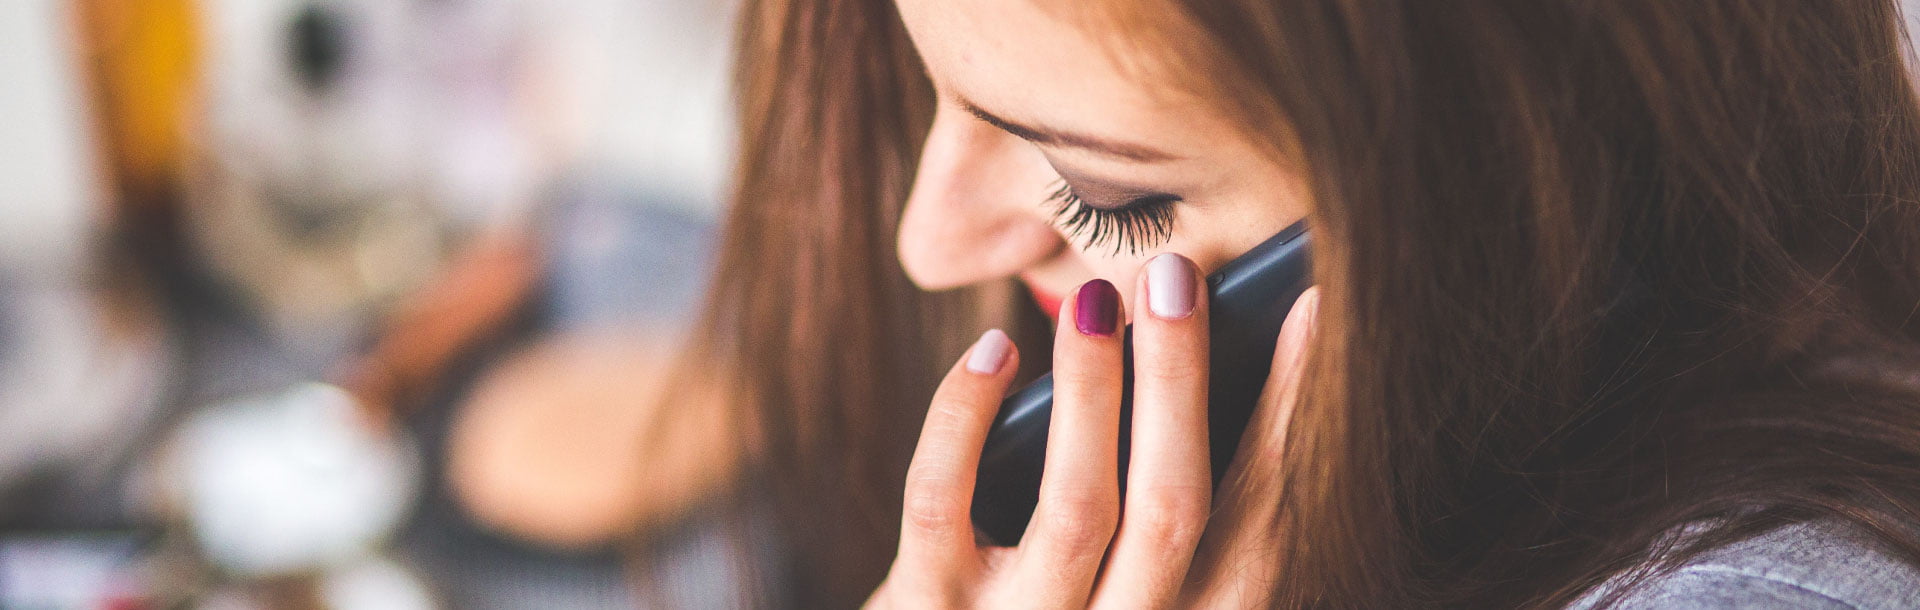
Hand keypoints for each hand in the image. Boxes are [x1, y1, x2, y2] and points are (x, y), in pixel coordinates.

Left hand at [867, 253, 1321, 608]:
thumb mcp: (1120, 574)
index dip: (1286, 414)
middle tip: (1176, 278)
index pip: (1256, 527)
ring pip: (1074, 508)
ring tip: (1095, 298)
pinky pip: (943, 499)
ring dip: (1089, 388)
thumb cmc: (1045, 598)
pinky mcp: (925, 608)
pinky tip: (994, 351)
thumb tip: (1189, 347)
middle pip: (1172, 510)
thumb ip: (1156, 498)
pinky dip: (966, 414)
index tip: (1304, 309)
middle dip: (1179, 383)